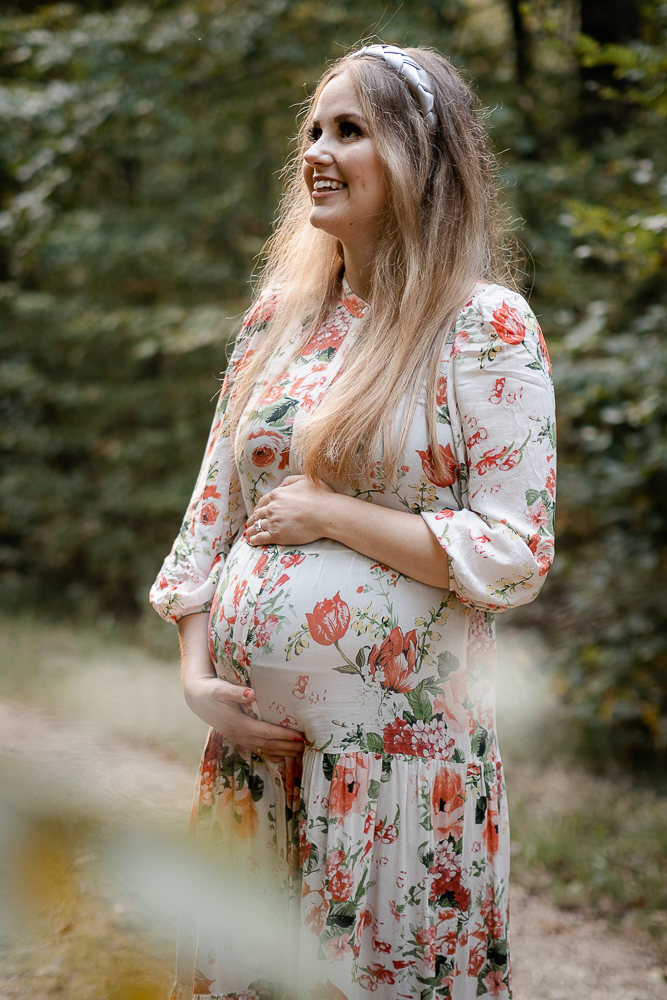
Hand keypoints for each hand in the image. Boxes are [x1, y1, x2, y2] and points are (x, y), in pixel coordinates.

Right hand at [183, 675, 304, 762]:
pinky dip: (271, 754)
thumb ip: (236, 692)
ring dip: (282, 751)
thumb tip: (250, 693)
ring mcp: (239, 738)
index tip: (299, 735)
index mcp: (238, 724)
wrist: (197, 698)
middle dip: (288, 745)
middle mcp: (240, 735)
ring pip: (264, 749)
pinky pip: (258, 750)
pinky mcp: (239, 738)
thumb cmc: (211, 691)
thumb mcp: (221, 689)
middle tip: (307, 746)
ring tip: (300, 753)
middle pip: (268, 743)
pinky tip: (282, 757)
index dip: (283, 734)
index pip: (266, 731)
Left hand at [246, 475, 334, 546]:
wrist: (326, 514)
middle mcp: (272, 507)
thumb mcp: (304, 480)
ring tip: (248, 534)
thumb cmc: (320, 496)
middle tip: (250, 524)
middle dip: (253, 519)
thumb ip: (289, 481)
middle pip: (258, 514)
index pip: (263, 502)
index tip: (257, 512)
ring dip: (251, 530)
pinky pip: (261, 538)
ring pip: (257, 526)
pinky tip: (251, 542)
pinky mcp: (277, 535)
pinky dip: (254, 540)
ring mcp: (273, 522)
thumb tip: (280, 486)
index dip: (258, 508)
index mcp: (277, 494)